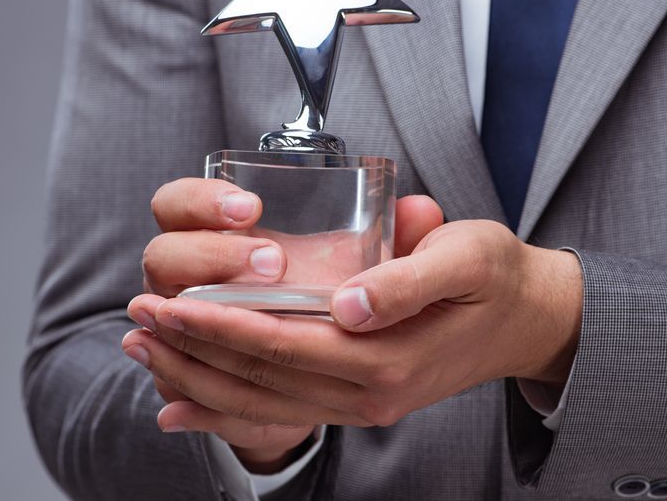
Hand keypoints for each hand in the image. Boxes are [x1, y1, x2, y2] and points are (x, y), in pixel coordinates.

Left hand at [127, 219, 580, 432]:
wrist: (529, 318)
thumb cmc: (495, 275)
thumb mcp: (466, 258)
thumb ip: (407, 278)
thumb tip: (346, 302)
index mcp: (388, 357)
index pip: (282, 344)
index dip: (220, 324)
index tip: (169, 301)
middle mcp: (369, 392)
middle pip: (260, 378)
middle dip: (193, 349)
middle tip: (137, 318)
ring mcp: (364, 404)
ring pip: (263, 400)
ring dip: (199, 377)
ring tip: (146, 350)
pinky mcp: (362, 400)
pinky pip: (283, 409)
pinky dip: (228, 407)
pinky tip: (187, 403)